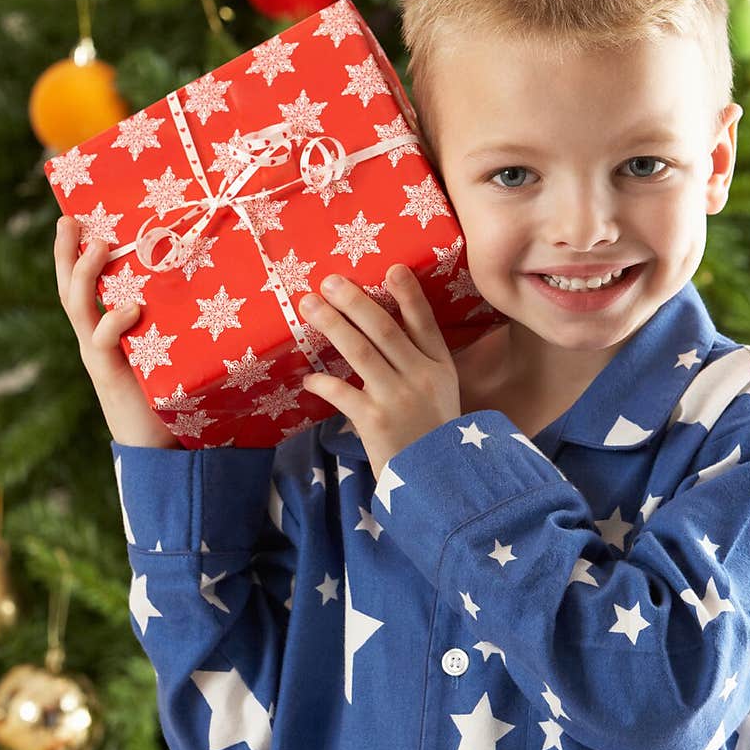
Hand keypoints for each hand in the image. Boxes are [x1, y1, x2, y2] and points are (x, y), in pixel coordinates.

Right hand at [54, 215, 179, 448]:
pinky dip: (115, 322)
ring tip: (99, 247)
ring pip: (78, 308)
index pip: (82, 283)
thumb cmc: (170, 389)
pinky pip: (104, 342)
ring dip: (85, 275)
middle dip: (67, 253)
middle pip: (69, 288)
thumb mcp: (170, 344)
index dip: (73, 251)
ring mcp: (99, 354)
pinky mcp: (110, 374)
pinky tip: (131, 308)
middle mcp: (95, 337)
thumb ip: (174, 317)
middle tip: (72, 221)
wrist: (160, 444)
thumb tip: (208, 275)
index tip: (77, 216)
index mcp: (105, 327)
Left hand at [298, 265, 461, 479]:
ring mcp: (398, 398)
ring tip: (309, 306)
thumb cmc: (431, 434)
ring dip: (332, 325)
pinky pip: (342, 393)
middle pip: (384, 330)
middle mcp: (420, 377)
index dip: (408, 294)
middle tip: (329, 281)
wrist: (435, 481)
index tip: (392, 268)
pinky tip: (308, 379)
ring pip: (360, 352)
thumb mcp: (440, 393)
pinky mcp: (375, 421)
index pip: (424, 323)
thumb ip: (418, 364)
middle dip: (354, 302)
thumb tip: (378, 331)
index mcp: (439, 367)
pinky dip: (323, 383)